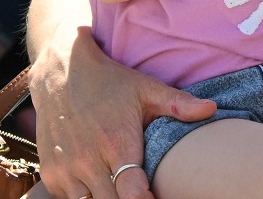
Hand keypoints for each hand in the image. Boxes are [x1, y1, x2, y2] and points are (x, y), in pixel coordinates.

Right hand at [33, 26, 215, 198]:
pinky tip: (102, 184)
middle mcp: (87, 162)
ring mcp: (65, 171)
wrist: (62, 75)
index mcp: (116, 143)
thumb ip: (178, 104)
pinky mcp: (50, 176)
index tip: (158, 196)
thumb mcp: (147, 89)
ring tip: (124, 187)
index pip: (131, 193)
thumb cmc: (111, 84)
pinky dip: (86, 197)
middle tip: (145, 191)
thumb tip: (211, 109)